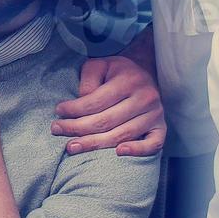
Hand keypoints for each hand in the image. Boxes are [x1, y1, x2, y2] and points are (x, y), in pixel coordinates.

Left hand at [52, 54, 166, 156]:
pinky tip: (118, 153)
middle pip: (106, 121)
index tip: (58, 112)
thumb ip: (88, 80)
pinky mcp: (161, 128)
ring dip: (95, 144)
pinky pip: (153, 144)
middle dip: (78, 128)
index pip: (97, 101)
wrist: (145, 72)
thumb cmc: (117, 72)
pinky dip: (137, 150)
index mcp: (129, 80)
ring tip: (72, 147)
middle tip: (57, 130)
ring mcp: (155, 114)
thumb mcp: (100, 65)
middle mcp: (145, 97)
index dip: (75, 109)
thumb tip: (80, 103)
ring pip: (122, 134)